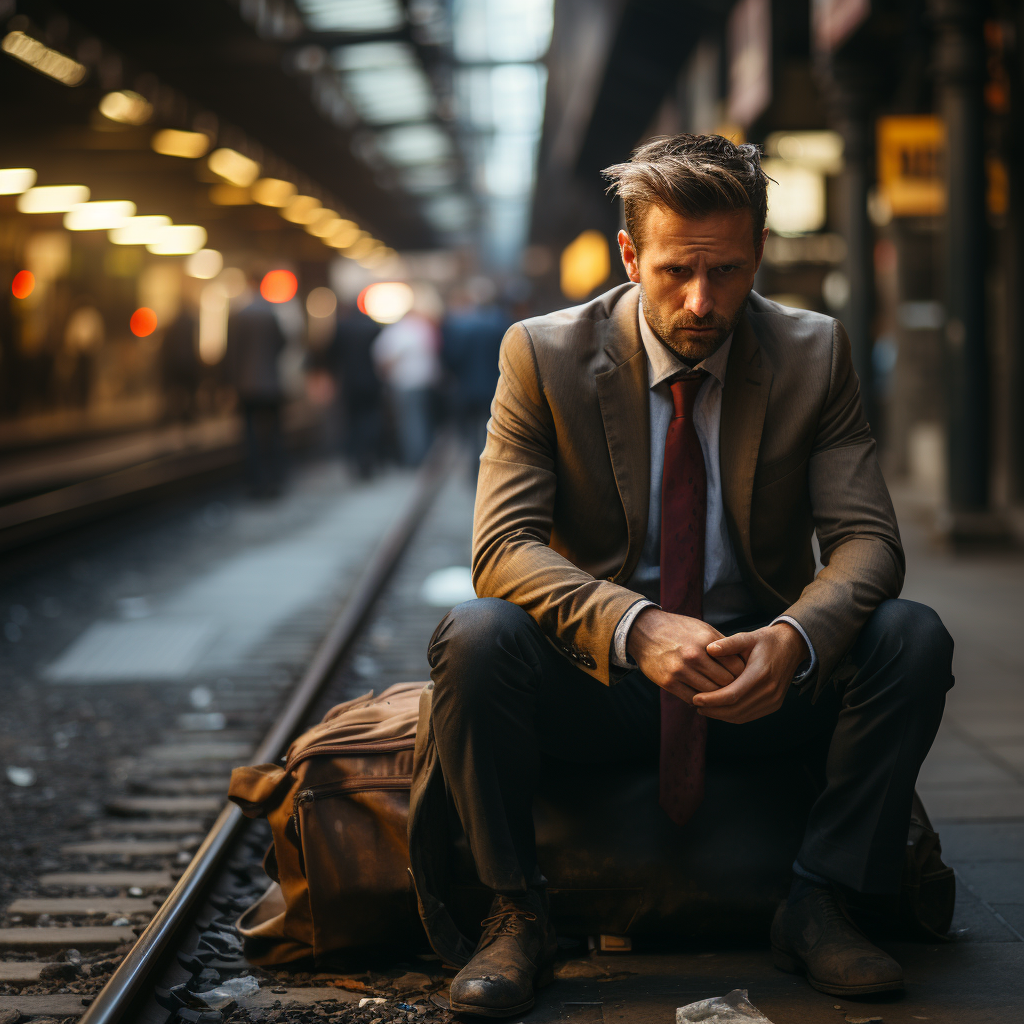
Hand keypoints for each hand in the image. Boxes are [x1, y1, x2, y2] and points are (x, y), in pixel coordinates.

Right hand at [627, 608, 746, 704]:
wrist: (644, 630)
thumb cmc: (678, 629)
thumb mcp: (702, 629)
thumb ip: (723, 645)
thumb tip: (744, 663)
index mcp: (706, 640)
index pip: (736, 666)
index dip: (743, 674)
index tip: (744, 678)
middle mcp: (694, 655)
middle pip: (725, 682)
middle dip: (732, 687)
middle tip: (735, 690)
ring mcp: (680, 670)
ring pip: (710, 693)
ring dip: (717, 697)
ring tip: (720, 696)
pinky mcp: (668, 682)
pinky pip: (692, 698)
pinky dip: (700, 700)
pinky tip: (703, 696)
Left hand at [692, 622, 809, 723]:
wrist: (791, 647)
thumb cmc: (765, 641)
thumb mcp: (748, 637)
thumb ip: (728, 643)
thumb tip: (709, 649)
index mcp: (761, 673)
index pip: (732, 694)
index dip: (712, 699)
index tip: (695, 698)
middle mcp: (769, 690)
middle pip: (735, 709)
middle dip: (713, 710)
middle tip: (695, 704)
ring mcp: (773, 700)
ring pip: (741, 716)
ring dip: (720, 715)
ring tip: (703, 708)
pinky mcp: (774, 705)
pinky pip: (749, 716)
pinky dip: (732, 716)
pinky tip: (719, 709)